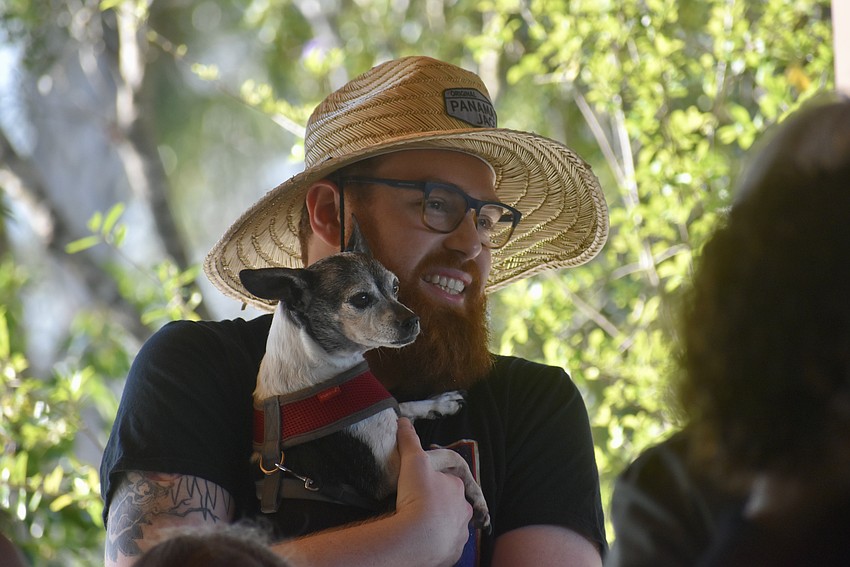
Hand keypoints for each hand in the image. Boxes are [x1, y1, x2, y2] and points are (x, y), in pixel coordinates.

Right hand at [394, 417, 472, 564]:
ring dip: (438, 526)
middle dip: (439, 506)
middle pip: (452, 506)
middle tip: (418, 508)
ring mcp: (459, 535)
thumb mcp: (413, 461)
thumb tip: (403, 420)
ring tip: (418, 528)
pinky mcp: (452, 554)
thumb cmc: (418, 497)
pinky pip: (445, 547)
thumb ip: (409, 440)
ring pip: (450, 527)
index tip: (420, 487)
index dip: (434, 483)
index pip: (449, 482)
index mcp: (457, 489)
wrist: (417, 537)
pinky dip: (436, 545)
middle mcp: (463, 512)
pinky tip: (422, 544)